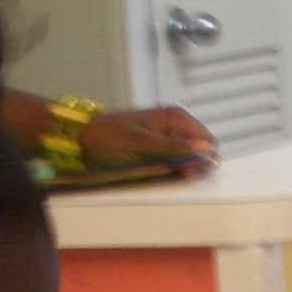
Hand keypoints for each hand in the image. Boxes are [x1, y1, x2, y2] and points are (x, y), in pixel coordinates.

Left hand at [82, 104, 217, 173]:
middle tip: (173, 174)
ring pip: (189, 158)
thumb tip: (207, 150)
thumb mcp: (142, 145)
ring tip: (162, 171)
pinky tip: (159, 171)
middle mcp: (176, 125)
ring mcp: (168, 137)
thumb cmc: (109, 139)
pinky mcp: (159, 148)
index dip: (202, 158)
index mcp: (176, 118)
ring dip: (180, 169)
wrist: (82, 140)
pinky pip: (175, 161)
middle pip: (201, 150)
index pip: (208, 141)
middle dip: (192, 164)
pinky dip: (171, 169)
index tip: (186, 171)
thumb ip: (175, 148)